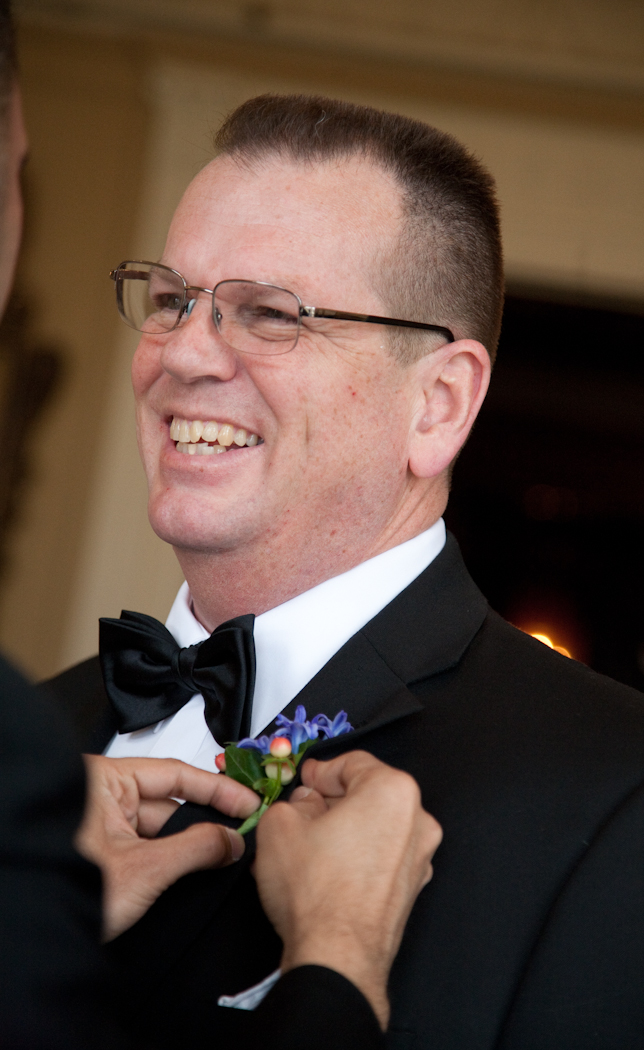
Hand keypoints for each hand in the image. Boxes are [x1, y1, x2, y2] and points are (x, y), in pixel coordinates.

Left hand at [76, 755, 259, 940]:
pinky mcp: (103, 850)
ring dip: (190, 842)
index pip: (174, 774)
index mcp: (102, 780)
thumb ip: (196, 849)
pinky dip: (173, 855)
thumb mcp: (144, 870)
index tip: (247, 801)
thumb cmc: (64, 892)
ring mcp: (100, 824)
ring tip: (224, 851)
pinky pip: (147, 844)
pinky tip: (197, 864)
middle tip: (242, 831)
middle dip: (206, 819)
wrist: (34, 935)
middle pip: (170, 801)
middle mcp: (100, 797)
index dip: (217, 789)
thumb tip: (232, 838)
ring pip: (160, 826)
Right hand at [254, 750, 441, 1028]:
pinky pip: (382, 856)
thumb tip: (305, 803)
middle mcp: (417, 820)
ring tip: (311, 844)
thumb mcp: (280, 825)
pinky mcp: (411, 888)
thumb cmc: (317, 892)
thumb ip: (293, 800)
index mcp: (392, 791)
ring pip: (377, 825)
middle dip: (334, 799)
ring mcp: (419, 857)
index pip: (353, 762)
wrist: (336, 957)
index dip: (321, 770)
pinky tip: (328, 871)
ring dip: (347, 828)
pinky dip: (359, 855)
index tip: (305, 780)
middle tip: (303, 810)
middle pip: (369, 793)